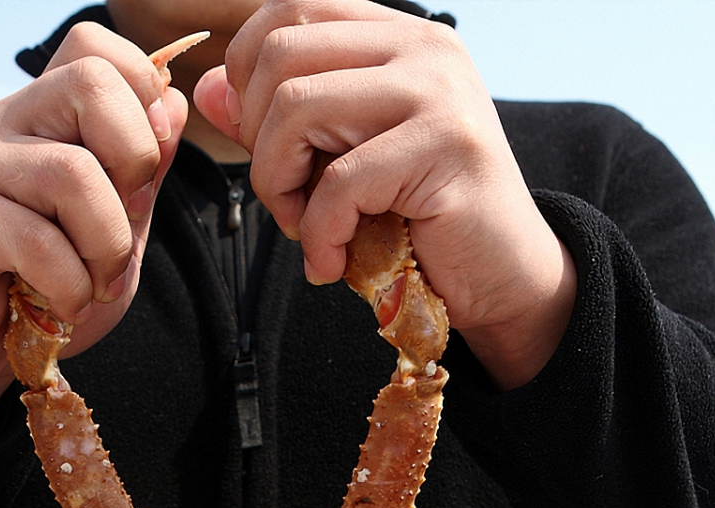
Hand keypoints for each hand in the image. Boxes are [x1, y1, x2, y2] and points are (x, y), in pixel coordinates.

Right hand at [0, 24, 189, 444]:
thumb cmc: (43, 288)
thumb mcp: (116, 232)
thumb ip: (141, 175)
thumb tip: (173, 102)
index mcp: (45, 114)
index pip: (94, 49)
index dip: (142, 93)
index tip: (148, 167)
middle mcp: (5, 122)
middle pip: (90, 83)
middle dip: (136, 160)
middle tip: (128, 222)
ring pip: (72, 172)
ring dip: (107, 245)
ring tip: (96, 284)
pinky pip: (37, 239)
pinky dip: (70, 285)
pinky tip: (63, 305)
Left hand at [192, 0, 575, 389]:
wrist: (503, 275)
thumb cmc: (420, 219)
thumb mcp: (339, 160)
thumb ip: (279, 121)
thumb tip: (211, 89)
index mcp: (396, 36)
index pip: (289, 11)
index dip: (247, 76)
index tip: (263, 142)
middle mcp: (422, 47)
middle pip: (279, 57)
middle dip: (258, 143)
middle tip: (287, 199)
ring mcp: (439, 90)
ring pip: (297, 110)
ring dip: (280, 187)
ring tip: (309, 230)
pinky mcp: (447, 145)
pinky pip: (339, 182)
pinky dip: (319, 234)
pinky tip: (331, 261)